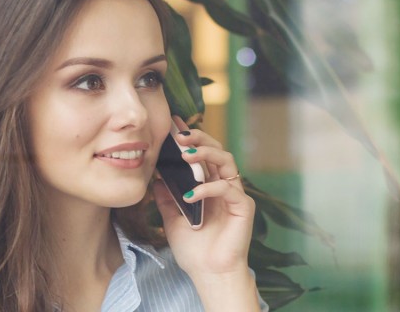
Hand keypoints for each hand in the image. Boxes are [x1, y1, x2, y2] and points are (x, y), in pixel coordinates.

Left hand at [153, 116, 259, 310]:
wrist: (209, 274)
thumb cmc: (194, 250)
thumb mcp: (172, 219)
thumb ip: (167, 198)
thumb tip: (156, 177)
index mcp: (210, 187)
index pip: (202, 156)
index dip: (191, 139)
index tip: (173, 125)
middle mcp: (224, 186)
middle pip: (217, 150)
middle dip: (199, 138)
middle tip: (180, 134)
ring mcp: (235, 195)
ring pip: (226, 161)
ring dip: (206, 153)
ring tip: (186, 154)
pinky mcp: (243, 207)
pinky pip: (227, 188)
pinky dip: (207, 187)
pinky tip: (190, 195)